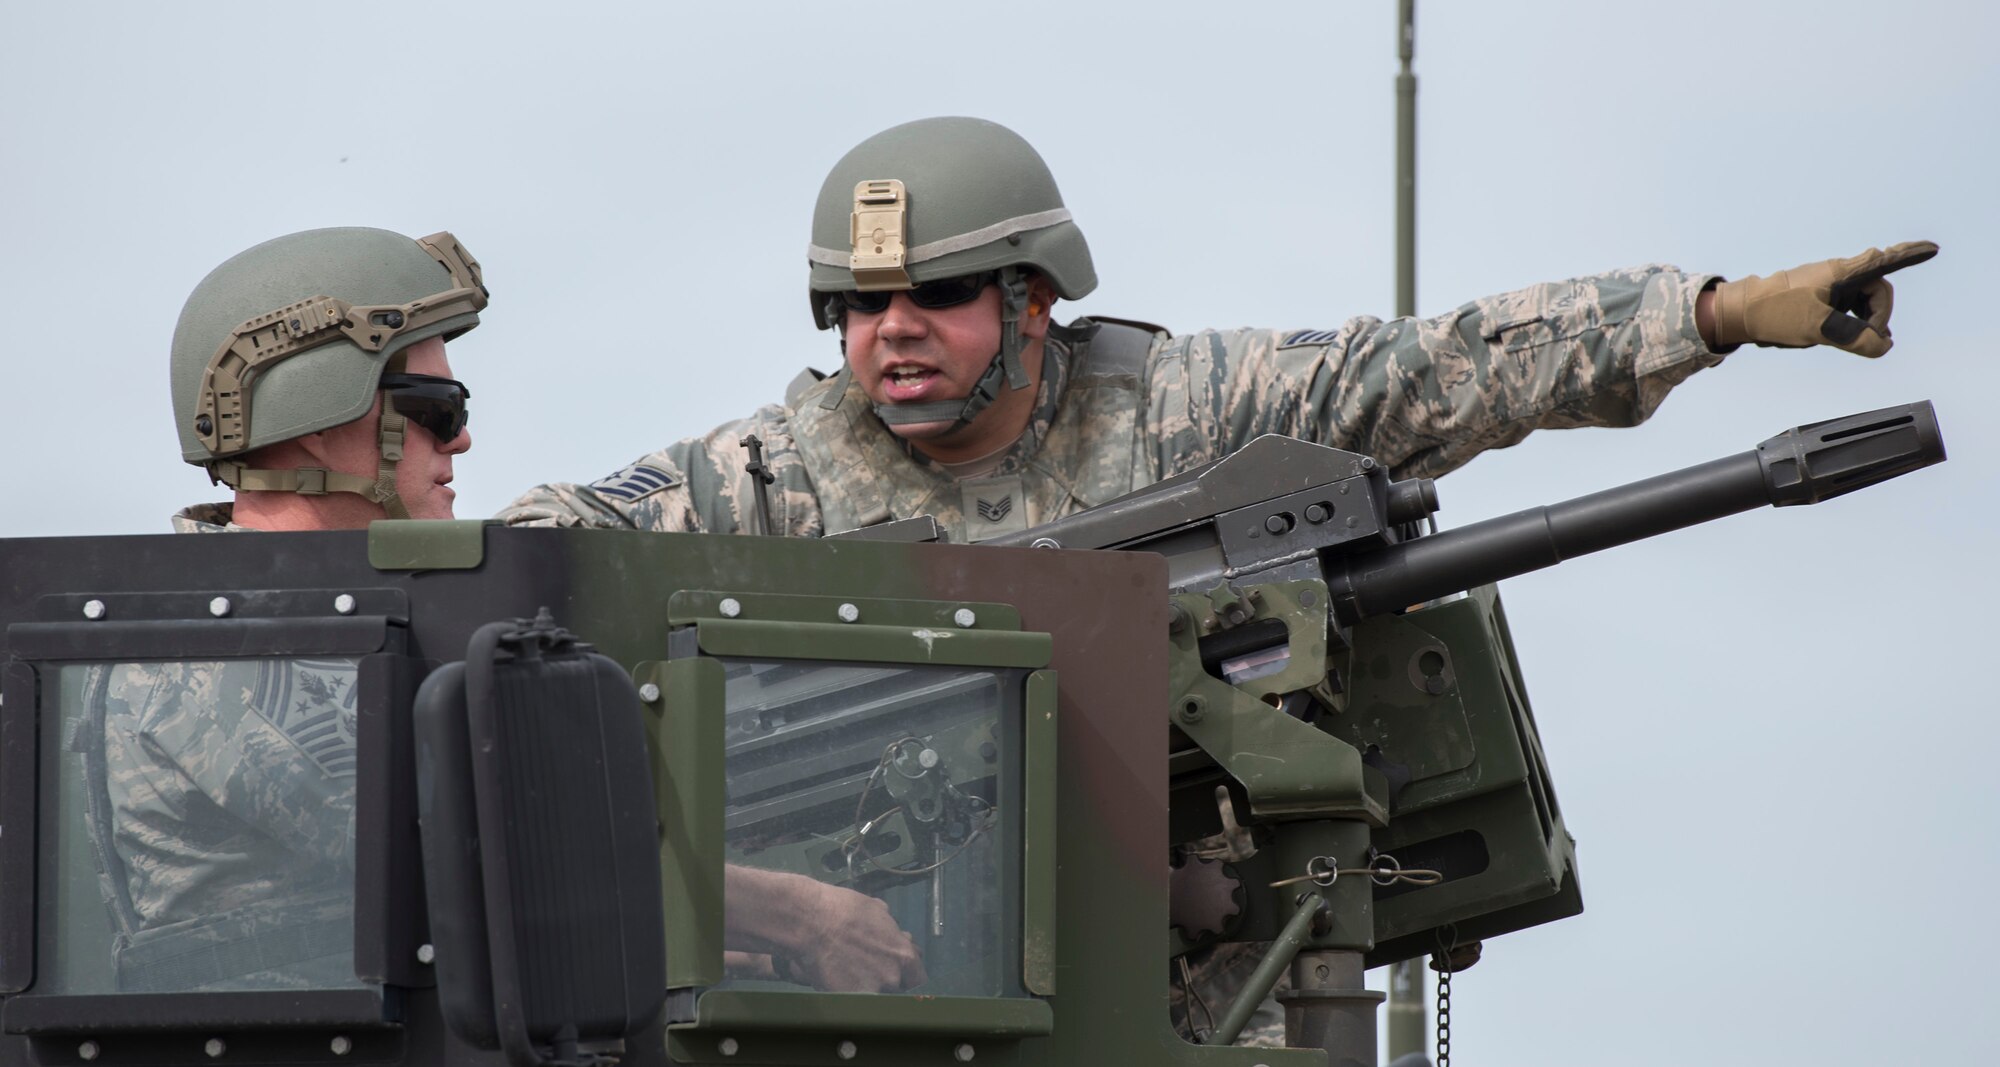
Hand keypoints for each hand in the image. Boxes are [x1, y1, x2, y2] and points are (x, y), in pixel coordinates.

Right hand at [787, 879, 927, 992]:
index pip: (916, 976)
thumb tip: (896, 933)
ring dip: (866, 986)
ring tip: (848, 972)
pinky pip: (856, 1000)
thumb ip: (891, 929)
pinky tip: (838, 981)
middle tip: (867, 969)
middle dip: (885, 979)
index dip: (905, 974)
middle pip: (896, 986)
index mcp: (904, 955)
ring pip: (875, 994)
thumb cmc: (843, 910)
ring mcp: (873, 989)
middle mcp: (893, 975)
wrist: (812, 921)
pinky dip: (848, 993)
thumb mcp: (877, 910)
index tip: (896, 972)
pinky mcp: (851, 997)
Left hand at [1708, 240, 1937, 356]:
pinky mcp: (1819, 298)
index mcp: (1841, 273)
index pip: (1884, 261)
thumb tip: (1882, 346)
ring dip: (1866, 323)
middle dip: (1880, 317)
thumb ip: (1854, 338)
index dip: (1910, 255)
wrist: (1740, 312)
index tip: (1933, 248)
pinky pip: (1846, 309)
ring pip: (1862, 304)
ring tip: (1860, 342)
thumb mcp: (1819, 328)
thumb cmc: (1776, 313)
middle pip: (1878, 293)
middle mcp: (1838, 275)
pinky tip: (1847, 338)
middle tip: (1871, 340)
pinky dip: (1852, 323)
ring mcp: (1828, 286)